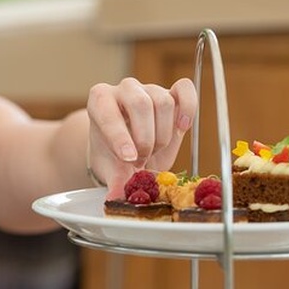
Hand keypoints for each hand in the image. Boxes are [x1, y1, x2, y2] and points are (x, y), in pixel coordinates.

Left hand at [86, 77, 195, 198]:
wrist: (129, 151)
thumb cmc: (115, 156)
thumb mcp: (111, 169)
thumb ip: (115, 181)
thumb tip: (115, 199)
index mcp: (99, 100)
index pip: (108, 111)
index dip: (119, 136)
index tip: (128, 158)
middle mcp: (124, 89)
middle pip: (140, 103)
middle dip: (145, 138)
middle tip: (141, 159)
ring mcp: (149, 89)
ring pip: (163, 102)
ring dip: (162, 134)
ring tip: (154, 150)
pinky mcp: (173, 94)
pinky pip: (185, 89)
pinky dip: (188, 108)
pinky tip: (182, 127)